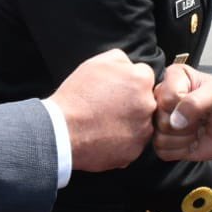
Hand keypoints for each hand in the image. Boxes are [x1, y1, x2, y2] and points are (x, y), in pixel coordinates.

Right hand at [48, 49, 155, 172]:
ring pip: (141, 123)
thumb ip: (121, 59)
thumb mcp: (96, 63)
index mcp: (141, 80)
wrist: (63, 130)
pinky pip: (133, 143)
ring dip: (129, 122)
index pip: (144, 76)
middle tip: (109, 106)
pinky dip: (122, 141)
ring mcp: (143, 130)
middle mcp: (148, 105)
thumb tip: (130, 65)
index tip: (115, 89)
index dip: (128, 82)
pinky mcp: (135, 151)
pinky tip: (104, 135)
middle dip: (132, 102)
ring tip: (105, 122)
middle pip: (146, 100)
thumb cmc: (77, 96)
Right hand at [154, 62, 211, 161]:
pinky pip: (163, 152)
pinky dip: (182, 150)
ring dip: (184, 138)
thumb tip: (174, 121)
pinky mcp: (163, 141)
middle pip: (160, 119)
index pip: (166, 98)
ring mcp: (161, 120)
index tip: (201, 104)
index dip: (185, 106)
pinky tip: (192, 140)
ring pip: (160, 138)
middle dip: (186, 124)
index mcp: (174, 77)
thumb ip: (195, 102)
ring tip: (197, 128)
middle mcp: (162, 97)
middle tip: (200, 118)